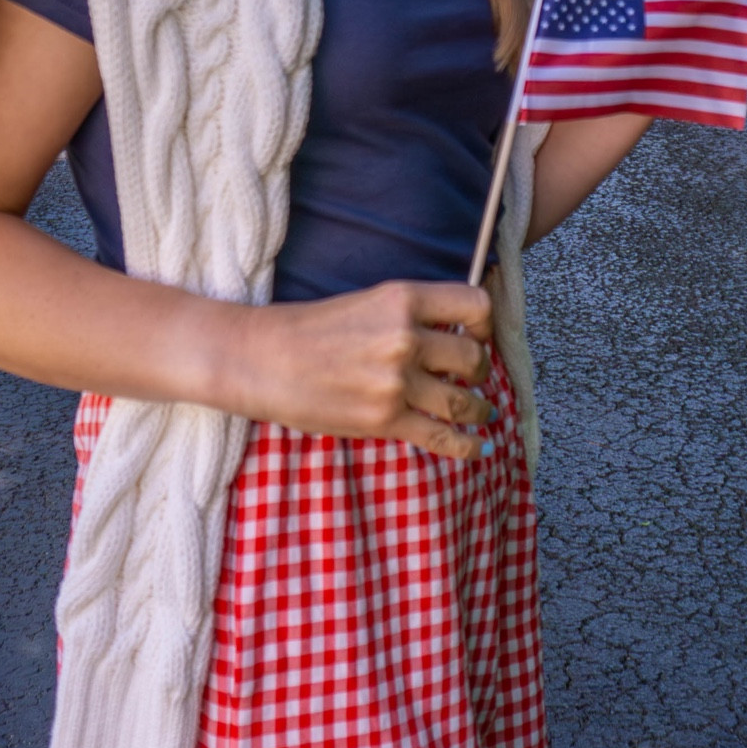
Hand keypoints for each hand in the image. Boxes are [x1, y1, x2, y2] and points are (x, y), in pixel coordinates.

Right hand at [226, 279, 495, 460]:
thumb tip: (452, 332)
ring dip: (478, 408)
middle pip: (474, 357)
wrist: (261, 359)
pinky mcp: (384, 419)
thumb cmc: (307, 329)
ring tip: (480, 411)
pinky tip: (477, 448)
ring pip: (464, 400)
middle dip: (480, 370)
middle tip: (474, 376)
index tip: (478, 334)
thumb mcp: (365, 302)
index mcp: (401, 299)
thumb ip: (408, 315)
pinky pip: (442, 437)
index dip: (484, 323)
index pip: (474, 305)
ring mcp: (396, 381)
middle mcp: (405, 338)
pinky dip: (466, 446)